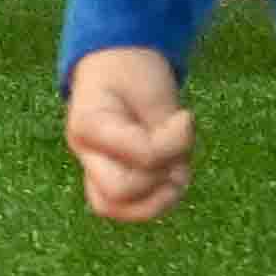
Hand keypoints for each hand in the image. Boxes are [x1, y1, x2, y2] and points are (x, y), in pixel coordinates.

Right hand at [61, 47, 193, 222]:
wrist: (120, 65)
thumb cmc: (131, 73)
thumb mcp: (148, 92)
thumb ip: (163, 131)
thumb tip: (178, 169)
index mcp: (89, 128)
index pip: (134, 154)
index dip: (168, 146)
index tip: (186, 116)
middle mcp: (89, 156)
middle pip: (119, 192)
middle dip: (158, 175)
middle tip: (174, 152)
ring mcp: (102, 172)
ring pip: (124, 209)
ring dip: (163, 193)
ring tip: (177, 168)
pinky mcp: (121, 182)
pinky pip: (138, 209)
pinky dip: (165, 197)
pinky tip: (175, 172)